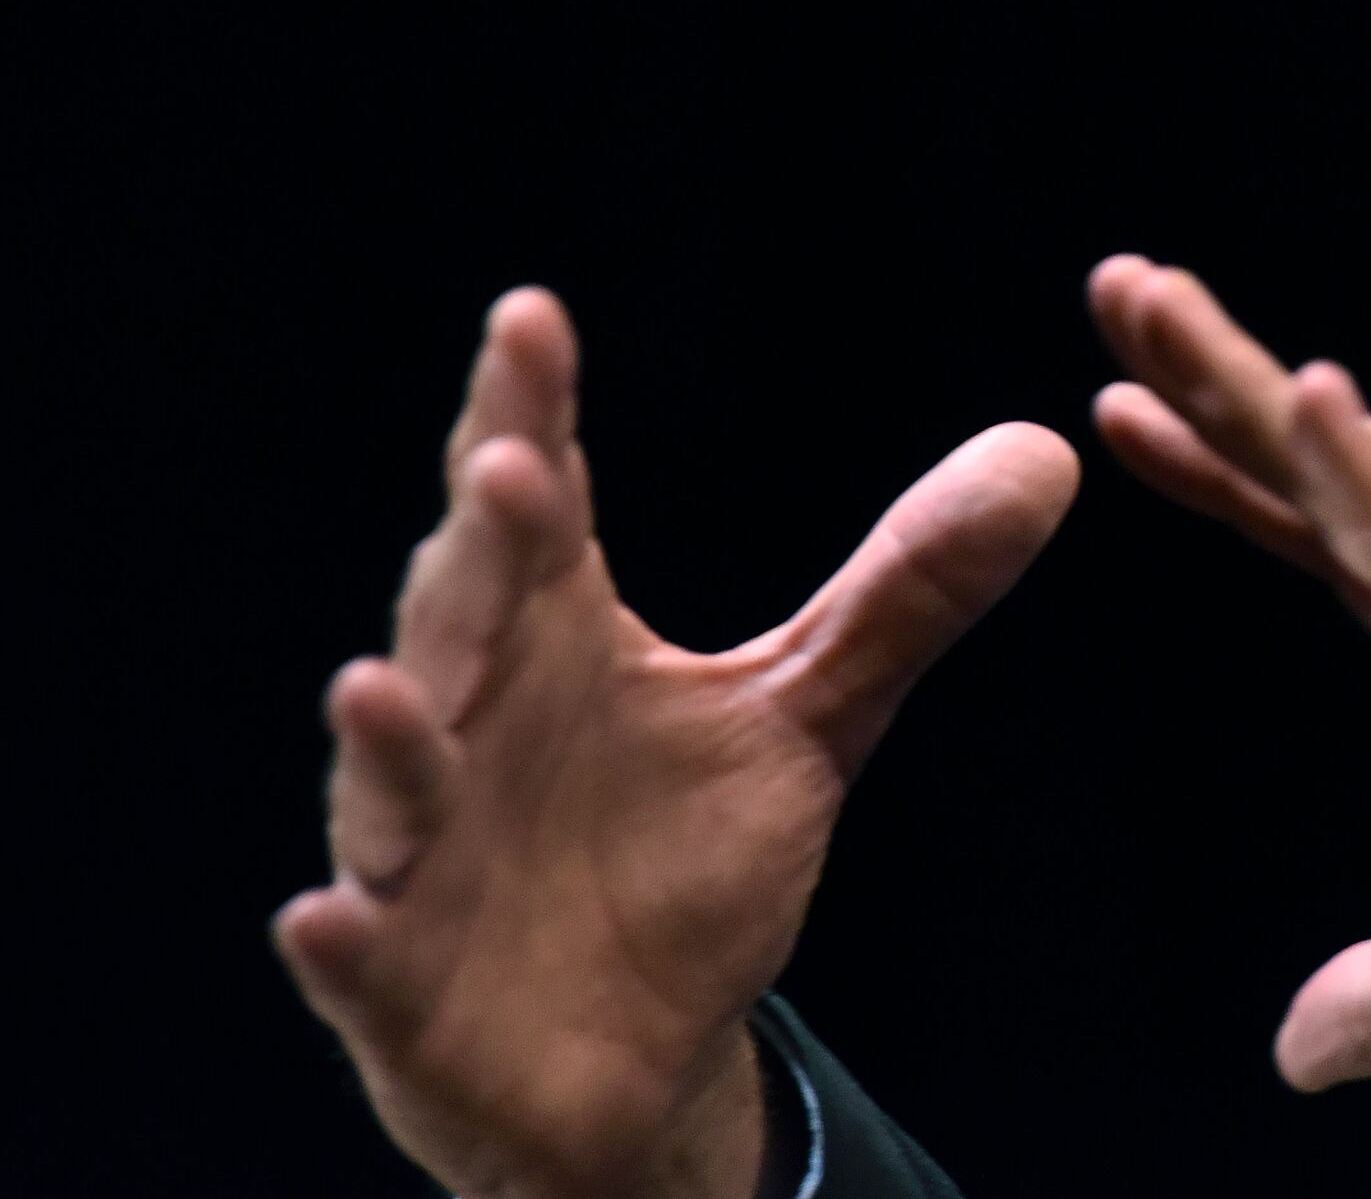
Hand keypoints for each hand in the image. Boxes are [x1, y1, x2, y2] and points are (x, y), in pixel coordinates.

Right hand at [276, 289, 1079, 1198]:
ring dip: (388, 736)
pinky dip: (345, 940)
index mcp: (558, 639)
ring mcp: (428, 854)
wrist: (631, 1052)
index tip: (532, 317)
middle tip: (511, 467)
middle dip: (482, 549)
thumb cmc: (685, 854)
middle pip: (468, 617)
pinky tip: (322, 920)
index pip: (542, 510)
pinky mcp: (404, 984)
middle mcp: (475, 724)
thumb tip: (1047, 449)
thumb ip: (904, 592)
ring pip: (397, 781)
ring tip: (374, 683)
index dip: (529, 412)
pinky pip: (362, 958)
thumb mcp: (807, 715)